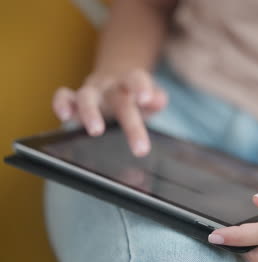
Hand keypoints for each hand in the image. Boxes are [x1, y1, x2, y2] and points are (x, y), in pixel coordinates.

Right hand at [52, 69, 166, 155]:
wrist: (114, 83)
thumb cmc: (135, 97)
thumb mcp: (151, 98)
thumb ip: (157, 99)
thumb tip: (158, 100)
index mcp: (131, 83)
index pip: (136, 78)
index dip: (141, 86)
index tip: (146, 99)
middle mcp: (111, 86)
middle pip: (119, 100)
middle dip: (131, 125)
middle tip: (141, 149)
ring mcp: (91, 92)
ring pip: (87, 96)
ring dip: (90, 112)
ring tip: (96, 131)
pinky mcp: (73, 100)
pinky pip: (63, 96)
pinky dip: (61, 104)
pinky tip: (65, 117)